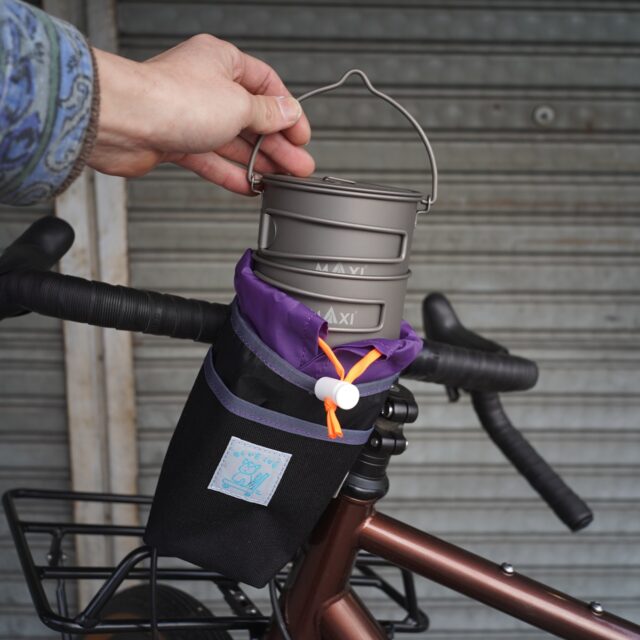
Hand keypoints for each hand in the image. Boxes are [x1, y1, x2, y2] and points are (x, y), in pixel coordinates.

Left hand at [89, 35, 313, 193]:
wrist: (123, 123)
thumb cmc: (172, 99)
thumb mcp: (238, 105)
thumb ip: (267, 113)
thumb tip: (289, 111)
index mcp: (221, 62)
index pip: (265, 85)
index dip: (287, 112)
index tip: (302, 136)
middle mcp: (204, 85)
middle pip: (251, 117)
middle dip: (276, 144)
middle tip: (298, 166)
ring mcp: (189, 114)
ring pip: (232, 141)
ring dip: (257, 161)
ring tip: (280, 180)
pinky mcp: (174, 140)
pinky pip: (209, 158)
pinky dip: (229, 173)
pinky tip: (248, 186)